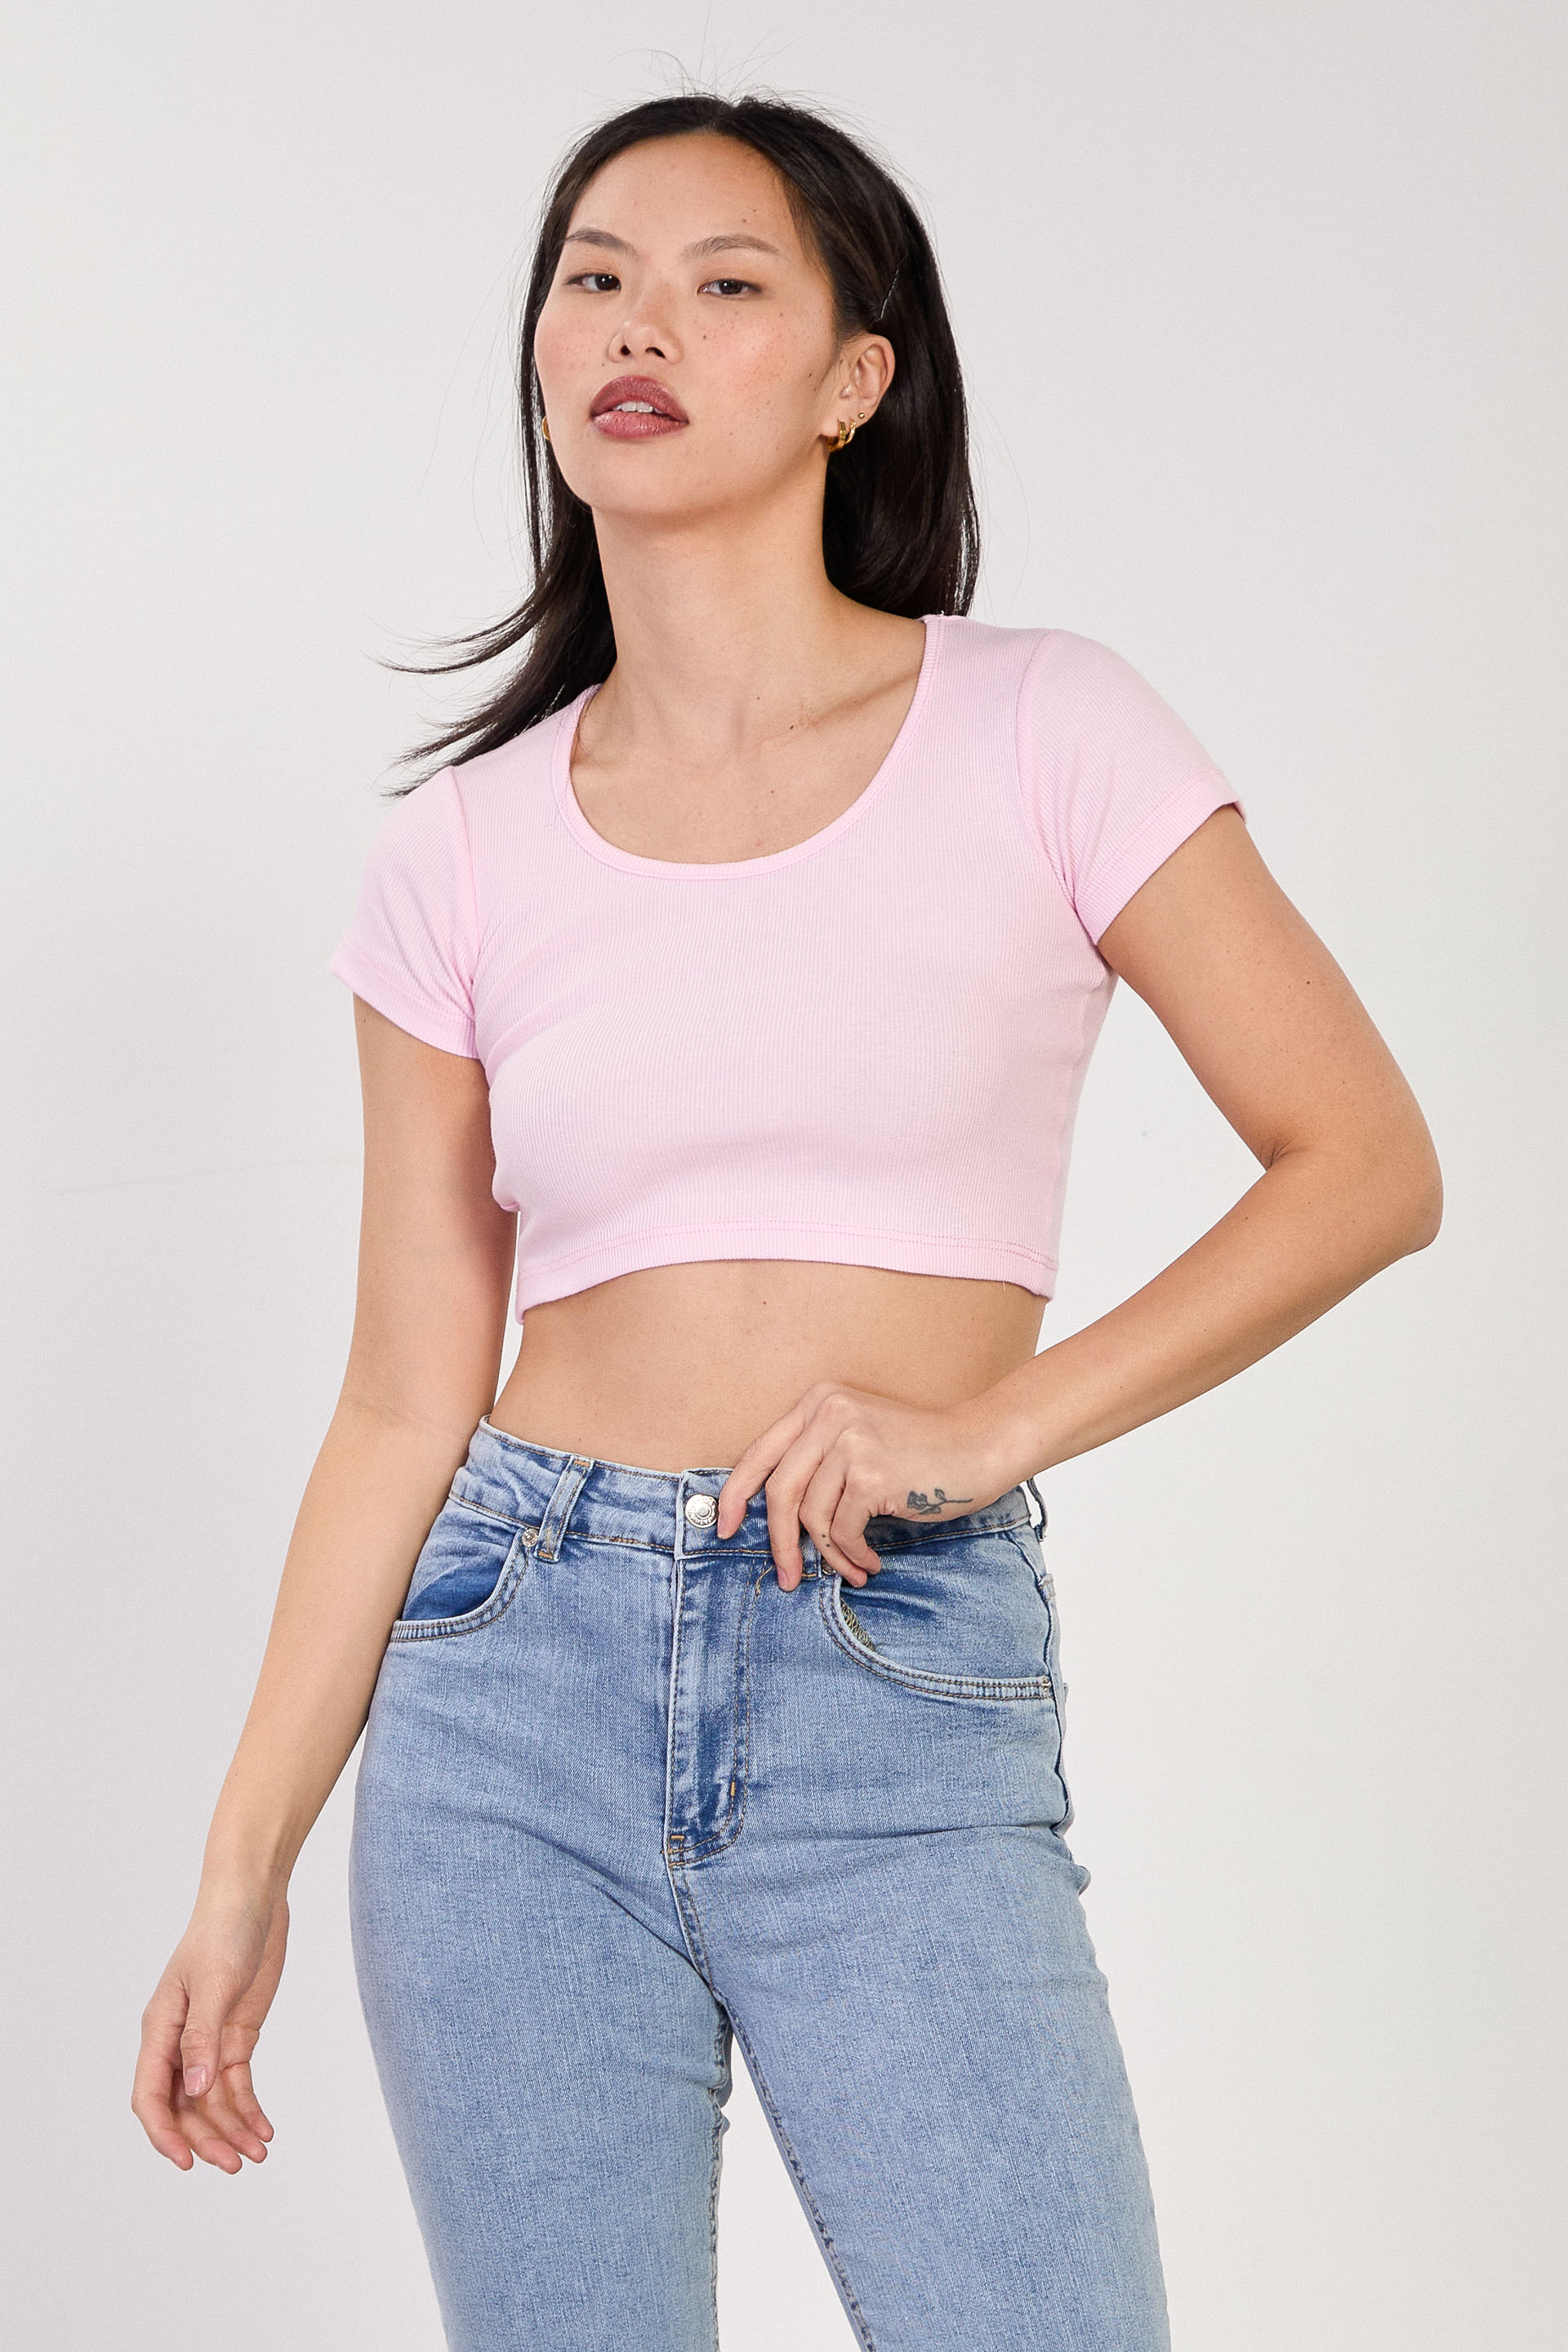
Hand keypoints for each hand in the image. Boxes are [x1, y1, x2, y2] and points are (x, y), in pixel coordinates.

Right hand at [132, 1878, 289, 2172]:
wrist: (255, 1897)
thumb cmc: (224, 1930)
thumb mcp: (214, 1983)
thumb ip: (203, 2037)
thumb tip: (193, 2089)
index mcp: (160, 2029)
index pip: (151, 2095)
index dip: (165, 2133)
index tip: (186, 2162)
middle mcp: (179, 2042)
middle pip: (184, 2107)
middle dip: (207, 2138)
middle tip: (236, 2165)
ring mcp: (208, 2041)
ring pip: (211, 2101)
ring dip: (231, 2129)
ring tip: (258, 2154)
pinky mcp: (235, 2036)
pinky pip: (236, 2083)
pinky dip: (248, 2108)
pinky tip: (264, 2128)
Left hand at [715, 1381, 1018, 1590]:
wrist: (980, 1446)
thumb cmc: (920, 1453)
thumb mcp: (858, 1439)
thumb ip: (817, 1462)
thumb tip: (772, 1518)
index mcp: (819, 1402)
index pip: (760, 1453)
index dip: (736, 1495)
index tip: (725, 1529)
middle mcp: (829, 1414)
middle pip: (779, 1491)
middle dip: (778, 1543)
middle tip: (785, 1577)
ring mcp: (851, 1441)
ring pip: (811, 1517)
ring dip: (828, 1555)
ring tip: (851, 1568)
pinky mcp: (872, 1473)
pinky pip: (842, 1530)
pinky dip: (852, 1555)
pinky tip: (871, 1561)